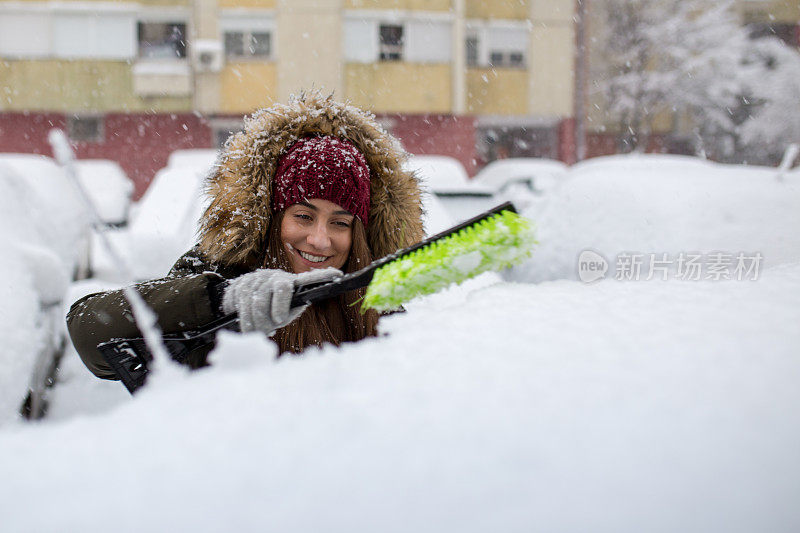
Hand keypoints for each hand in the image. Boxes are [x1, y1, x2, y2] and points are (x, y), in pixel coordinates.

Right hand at [222, 268, 340, 333]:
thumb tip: (281, 316)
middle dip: (276, 310)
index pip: (310, 278)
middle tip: (270, 326)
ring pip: (259, 297)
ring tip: (255, 331)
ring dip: (256, 319)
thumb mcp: (283, 314)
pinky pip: (242, 299)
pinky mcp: (243, 281)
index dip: (323, 276)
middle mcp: (278, 276)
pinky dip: (245, 317)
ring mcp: (260, 277)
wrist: (239, 306)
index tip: (339, 274)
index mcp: (292, 284)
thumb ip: (288, 312)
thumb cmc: (268, 313)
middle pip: (282, 287)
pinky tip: (246, 327)